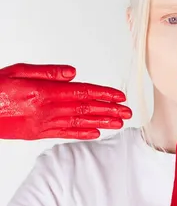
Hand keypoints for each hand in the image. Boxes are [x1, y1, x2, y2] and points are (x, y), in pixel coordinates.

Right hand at [0, 63, 131, 139]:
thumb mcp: (19, 71)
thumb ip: (47, 72)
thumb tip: (73, 73)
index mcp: (44, 92)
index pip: (82, 93)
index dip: (103, 94)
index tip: (119, 96)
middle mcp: (47, 110)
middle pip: (85, 109)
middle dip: (109, 110)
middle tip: (128, 112)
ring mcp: (43, 124)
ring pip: (79, 123)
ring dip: (102, 122)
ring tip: (119, 122)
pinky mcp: (38, 134)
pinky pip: (65, 134)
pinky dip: (82, 134)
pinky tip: (96, 133)